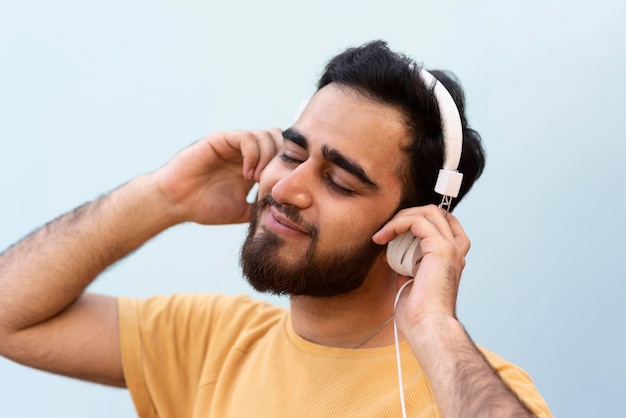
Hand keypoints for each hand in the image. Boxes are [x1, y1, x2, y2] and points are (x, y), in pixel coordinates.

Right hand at [154, 129, 282, 224]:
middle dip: (281, 159)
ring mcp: (234, 145)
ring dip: (267, 158)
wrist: (176, 202)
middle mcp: (245, 152)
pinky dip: (253, 154)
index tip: (283, 187)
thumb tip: (283, 215)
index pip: (281, 153)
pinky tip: (247, 174)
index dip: (288, 166)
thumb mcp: (242, 212)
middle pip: (278, 139)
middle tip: (273, 180)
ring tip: (257, 179)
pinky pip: (246, 137)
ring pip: (265, 135)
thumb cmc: (204, 207)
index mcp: (253, 165)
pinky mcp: (221, 140)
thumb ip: (260, 208)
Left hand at [372, 205, 469, 333]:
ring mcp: (451, 248)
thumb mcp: (410, 280)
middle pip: (436, 213)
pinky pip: (417, 222)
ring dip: (401, 219)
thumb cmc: (418, 312)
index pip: (443, 223)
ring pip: (428, 212)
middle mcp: (456, 251)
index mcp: (452, 258)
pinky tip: (383, 237)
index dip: (419, 220)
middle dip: (408, 216)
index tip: (395, 233)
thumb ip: (408, 263)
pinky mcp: (441, 248)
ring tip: (382, 234)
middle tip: (387, 232)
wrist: (426, 326)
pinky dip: (397, 225)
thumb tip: (394, 253)